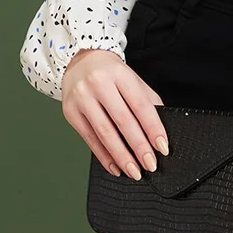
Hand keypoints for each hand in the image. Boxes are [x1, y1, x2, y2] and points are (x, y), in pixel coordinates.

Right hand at [61, 48, 169, 179]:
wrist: (80, 60)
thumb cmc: (110, 72)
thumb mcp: (132, 78)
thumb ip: (147, 99)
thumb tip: (161, 127)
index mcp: (120, 74)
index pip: (140, 105)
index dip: (153, 128)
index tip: (162, 147)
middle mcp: (99, 85)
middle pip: (122, 121)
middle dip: (139, 146)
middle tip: (150, 164)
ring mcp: (82, 99)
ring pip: (105, 133)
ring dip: (121, 156)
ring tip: (134, 171)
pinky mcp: (70, 113)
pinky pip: (89, 139)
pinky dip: (104, 156)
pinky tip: (115, 167)